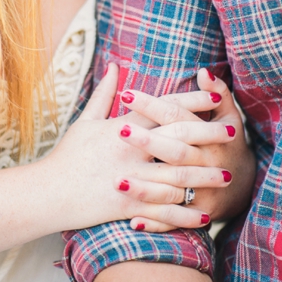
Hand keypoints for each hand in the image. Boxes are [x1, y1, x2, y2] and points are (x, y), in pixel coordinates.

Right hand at [48, 64, 226, 231]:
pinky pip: (163, 210)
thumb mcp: (84, 121)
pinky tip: (203, 214)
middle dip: (208, 134)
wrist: (48, 192)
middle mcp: (128, 151)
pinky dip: (185, 213)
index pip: (161, 108)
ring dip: (205, 177)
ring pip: (177, 176)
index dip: (190, 102)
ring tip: (227, 175)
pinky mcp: (127, 206)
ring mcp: (129, 178)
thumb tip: (116, 66)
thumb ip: (104, 94)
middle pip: (177, 137)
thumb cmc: (66, 156)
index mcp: (119, 128)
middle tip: (232, 133)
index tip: (215, 98)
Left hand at [118, 68, 254, 231]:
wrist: (243, 185)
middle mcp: (205, 163)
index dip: (152, 105)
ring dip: (145, 187)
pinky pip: (173, 220)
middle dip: (147, 141)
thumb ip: (216, 94)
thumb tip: (203, 71)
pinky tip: (131, 221)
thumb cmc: (225, 143)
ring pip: (171, 188)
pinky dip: (154, 222)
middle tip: (118, 131)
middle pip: (173, 150)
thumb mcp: (228, 117)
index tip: (126, 94)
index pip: (176, 115)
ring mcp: (201, 190)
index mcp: (207, 135)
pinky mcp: (196, 213)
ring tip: (117, 180)